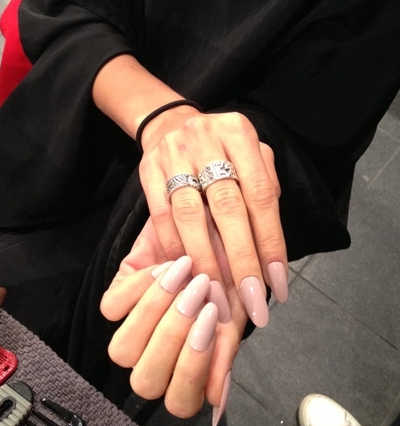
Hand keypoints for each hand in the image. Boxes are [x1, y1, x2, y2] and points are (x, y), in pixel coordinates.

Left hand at [101, 239, 245, 422]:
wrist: (209, 225)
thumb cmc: (228, 271)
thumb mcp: (234, 307)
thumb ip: (225, 349)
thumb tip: (216, 403)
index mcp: (188, 369)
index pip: (180, 400)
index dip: (194, 369)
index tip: (215, 323)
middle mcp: (155, 357)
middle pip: (146, 382)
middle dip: (174, 337)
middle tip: (200, 295)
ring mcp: (131, 331)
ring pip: (123, 350)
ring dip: (154, 313)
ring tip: (184, 276)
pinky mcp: (115, 299)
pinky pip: (112, 308)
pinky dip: (139, 287)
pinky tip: (165, 266)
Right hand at [139, 109, 288, 326]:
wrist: (171, 125)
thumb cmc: (221, 149)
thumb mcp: (250, 154)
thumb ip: (264, 189)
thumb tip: (270, 250)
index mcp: (240, 134)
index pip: (261, 194)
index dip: (271, 242)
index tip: (277, 283)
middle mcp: (207, 140)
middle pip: (227, 206)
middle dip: (242, 259)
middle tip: (252, 300)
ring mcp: (173, 154)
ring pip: (190, 215)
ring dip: (206, 261)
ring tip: (217, 296)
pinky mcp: (148, 171)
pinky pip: (161, 216)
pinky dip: (175, 248)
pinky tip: (186, 274)